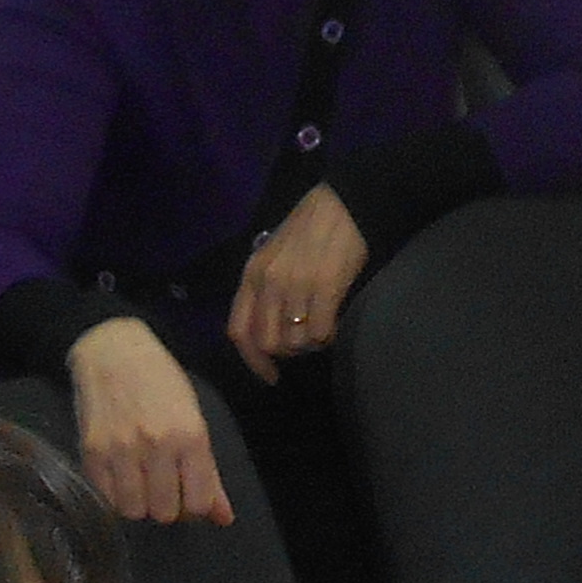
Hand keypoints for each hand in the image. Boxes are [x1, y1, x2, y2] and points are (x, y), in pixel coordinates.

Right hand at [68, 319, 234, 525]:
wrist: (113, 350)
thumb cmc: (161, 383)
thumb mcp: (194, 419)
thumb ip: (208, 473)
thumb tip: (223, 519)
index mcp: (190, 435)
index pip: (198, 503)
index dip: (195, 506)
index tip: (188, 493)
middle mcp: (156, 444)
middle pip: (165, 513)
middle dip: (167, 505)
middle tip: (163, 485)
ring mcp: (120, 449)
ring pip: (134, 511)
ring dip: (139, 503)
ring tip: (141, 482)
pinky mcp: (91, 452)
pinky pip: (106, 499)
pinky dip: (115, 496)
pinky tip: (121, 476)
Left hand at [226, 186, 370, 382]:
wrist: (342, 206)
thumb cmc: (308, 230)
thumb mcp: (272, 257)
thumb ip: (263, 291)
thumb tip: (268, 333)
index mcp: (252, 275)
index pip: (239, 331)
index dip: (252, 361)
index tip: (270, 376)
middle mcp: (269, 283)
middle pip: (267, 342)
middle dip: (287, 351)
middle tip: (303, 342)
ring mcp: (296, 285)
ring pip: (296, 340)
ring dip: (309, 343)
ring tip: (321, 326)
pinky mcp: (325, 287)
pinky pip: (321, 332)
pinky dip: (328, 336)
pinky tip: (334, 322)